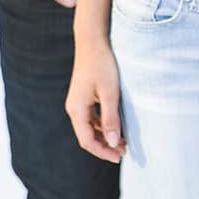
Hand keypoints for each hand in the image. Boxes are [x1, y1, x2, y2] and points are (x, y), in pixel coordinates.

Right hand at [65, 39, 125, 164]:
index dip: (103, 151)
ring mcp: (78, 103)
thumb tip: (114, 142)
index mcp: (77, 109)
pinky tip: (117, 126)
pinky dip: (103, 126)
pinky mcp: (84, 97)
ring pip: (90, 128)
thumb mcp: (110, 93)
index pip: (87, 141)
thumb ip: (110, 119)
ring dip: (105, 137)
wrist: (93, 41)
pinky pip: (92, 118)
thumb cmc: (102, 64)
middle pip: (87, 136)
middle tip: (124, 152)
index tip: (119, 157)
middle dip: (105, 146)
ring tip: (124, 142)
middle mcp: (74, 108)